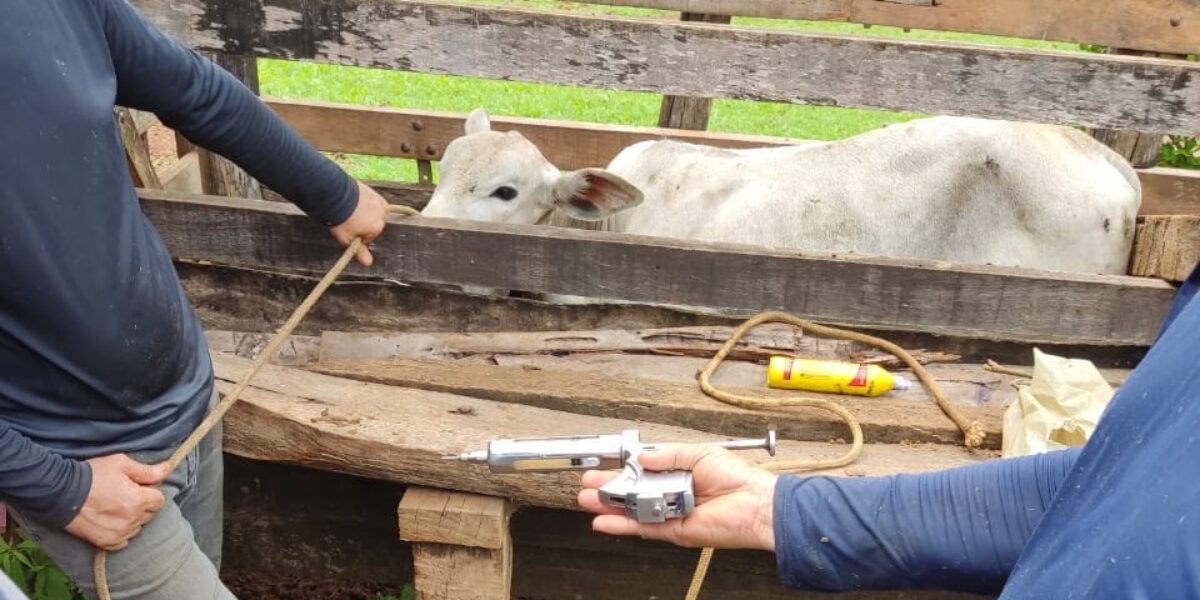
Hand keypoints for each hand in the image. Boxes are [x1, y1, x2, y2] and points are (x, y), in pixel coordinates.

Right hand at [64, 454, 170, 550]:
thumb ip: (147, 470)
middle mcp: (131, 519)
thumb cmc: (92, 474)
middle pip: (149, 514)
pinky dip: (121, 533)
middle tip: (125, 495)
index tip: (138, 488)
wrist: (60, 492)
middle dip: (142, 505)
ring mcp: (119, 533)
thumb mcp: (121, 464)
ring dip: (132, 519)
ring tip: (115, 508)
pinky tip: (111, 522)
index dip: (150, 492)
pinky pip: (124, 542)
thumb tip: (168, 469)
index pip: (160, 500)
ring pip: (137, 528)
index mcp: (138, 500)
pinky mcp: (105, 542)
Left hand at [329, 181, 388, 266]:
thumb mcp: (347, 239)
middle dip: (363, 225)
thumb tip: (369, 263)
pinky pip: (374, 203)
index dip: (356, 236)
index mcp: (377, 228)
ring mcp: (379, 203)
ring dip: (366, 214)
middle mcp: (382, 215)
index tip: (347, 231)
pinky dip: (367, 204)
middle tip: (348, 221)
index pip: (368, 238)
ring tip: (351, 212)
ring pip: (374, 214)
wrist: (334, 196)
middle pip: (373, 225)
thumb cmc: (340, 219)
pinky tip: (356, 204)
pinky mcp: (374, 193)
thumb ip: (359, 251)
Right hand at [578, 444, 777, 550]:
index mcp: (678, 473)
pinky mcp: (672, 531)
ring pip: (633, 511)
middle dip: (608, 488)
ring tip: (587, 501)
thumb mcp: (697, 453)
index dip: (622, 469)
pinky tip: (604, 521)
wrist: (753, 503)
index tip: (605, 465)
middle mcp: (672, 493)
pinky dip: (622, 525)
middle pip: (632, 492)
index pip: (643, 471)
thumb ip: (667, 455)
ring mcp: (670, 513)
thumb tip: (642, 457)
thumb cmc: (735, 478)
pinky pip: (642, 528)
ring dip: (609, 507)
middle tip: (587, 485)